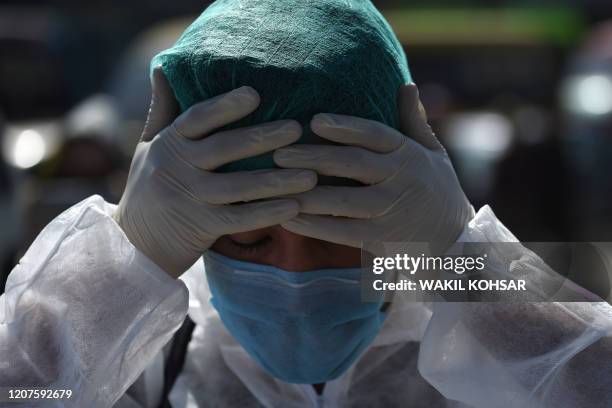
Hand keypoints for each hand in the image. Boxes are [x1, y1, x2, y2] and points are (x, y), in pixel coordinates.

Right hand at [114, 68, 316, 277]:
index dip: (225, 106)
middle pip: (224, 148)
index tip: (254, 95)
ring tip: (311, 174)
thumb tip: (164, 68)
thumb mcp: (148, 147)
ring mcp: (190, 199)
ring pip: (239, 186)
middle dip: (262, 137)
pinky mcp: (202, 227)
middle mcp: (177, 168)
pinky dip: (268, 213)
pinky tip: (295, 206)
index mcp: (169, 143)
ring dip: (277, 180)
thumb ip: (162, 112)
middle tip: (297, 129)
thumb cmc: (147, 188)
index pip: (197, 119)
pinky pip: (240, 218)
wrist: (134, 244)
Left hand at [273, 84, 473, 254]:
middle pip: (353, 165)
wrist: (456, 241)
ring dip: (308, 192)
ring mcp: (391, 212)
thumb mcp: (433, 154)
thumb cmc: (437, 189)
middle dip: (314, 157)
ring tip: (277, 183)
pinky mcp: (381, 240)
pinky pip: (341, 232)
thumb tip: (406, 85)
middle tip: (280, 153)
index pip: (375, 136)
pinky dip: (313, 225)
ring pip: (344, 201)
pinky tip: (289, 217)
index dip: (345, 127)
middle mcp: (401, 181)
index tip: (315, 121)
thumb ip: (415, 122)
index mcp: (410, 155)